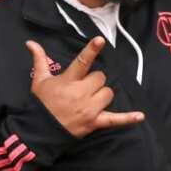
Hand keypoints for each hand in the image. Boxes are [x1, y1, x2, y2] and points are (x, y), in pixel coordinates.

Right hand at [27, 37, 143, 137]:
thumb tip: (30, 42)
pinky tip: (140, 116)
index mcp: (68, 81)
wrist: (40, 131)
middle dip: (94, 81)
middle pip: (100, 78)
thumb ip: (39, 60)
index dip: (91, 50)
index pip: (82, 62)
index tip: (100, 40)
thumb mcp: (39, 81)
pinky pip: (115, 120)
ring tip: (89, 100)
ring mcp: (90, 109)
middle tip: (83, 88)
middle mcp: (81, 93)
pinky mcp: (95, 122)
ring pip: (108, 93)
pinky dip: (128, 119)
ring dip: (102, 94)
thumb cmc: (41, 104)